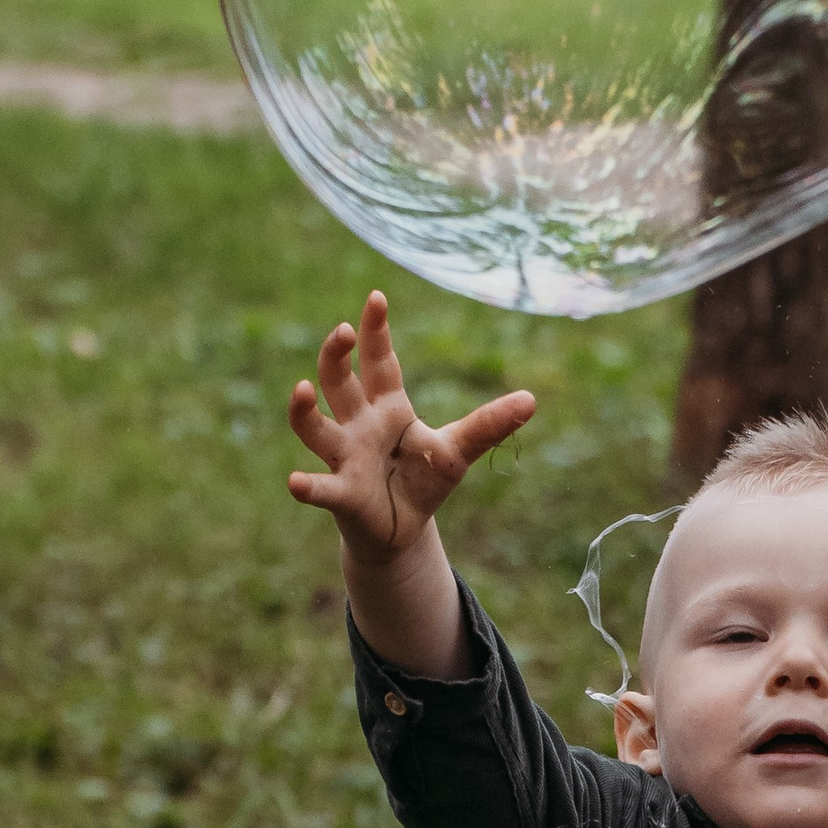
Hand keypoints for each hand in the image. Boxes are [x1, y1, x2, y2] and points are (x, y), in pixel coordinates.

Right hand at [286, 290, 535, 568]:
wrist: (402, 530)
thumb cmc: (423, 481)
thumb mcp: (458, 450)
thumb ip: (490, 425)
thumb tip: (532, 399)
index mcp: (388, 407)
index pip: (380, 362)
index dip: (375, 331)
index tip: (376, 298)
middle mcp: (359, 425)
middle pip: (339, 382)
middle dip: (336, 355)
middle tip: (341, 331)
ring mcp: (346, 457)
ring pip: (315, 427)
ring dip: (304, 409)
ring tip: (301, 387)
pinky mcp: (343, 493)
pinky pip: (321, 488)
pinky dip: (307, 486)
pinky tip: (295, 483)